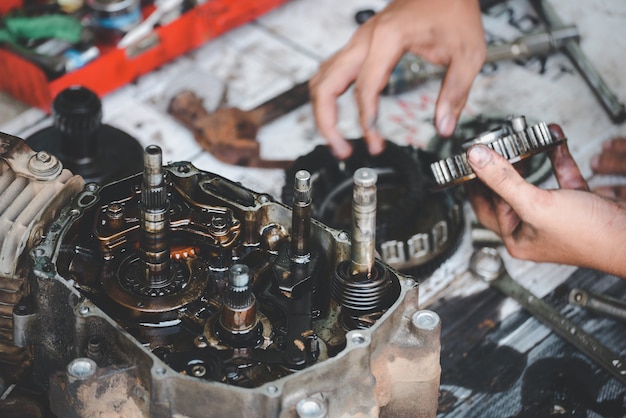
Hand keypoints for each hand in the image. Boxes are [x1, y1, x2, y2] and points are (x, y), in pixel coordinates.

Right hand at [309, 0, 485, 158]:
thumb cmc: (453, 9)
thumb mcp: (467, 53)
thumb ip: (455, 92)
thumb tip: (444, 126)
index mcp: (387, 38)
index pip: (363, 88)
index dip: (366, 120)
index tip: (374, 142)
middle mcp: (365, 38)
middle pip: (326, 84)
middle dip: (327, 122)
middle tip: (342, 149)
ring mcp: (358, 40)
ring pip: (321, 78)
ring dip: (322, 111)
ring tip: (337, 139)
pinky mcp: (359, 44)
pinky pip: (331, 72)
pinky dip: (328, 97)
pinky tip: (339, 115)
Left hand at [466, 127, 625, 277]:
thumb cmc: (588, 235)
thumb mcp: (534, 203)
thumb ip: (502, 179)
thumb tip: (476, 159)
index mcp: (516, 238)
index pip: (485, 206)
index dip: (476, 183)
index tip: (468, 162)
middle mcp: (533, 229)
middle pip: (506, 194)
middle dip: (500, 169)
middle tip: (490, 150)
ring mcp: (554, 216)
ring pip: (533, 183)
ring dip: (528, 159)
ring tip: (519, 140)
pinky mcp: (576, 204)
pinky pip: (561, 176)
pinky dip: (557, 156)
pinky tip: (554, 138)